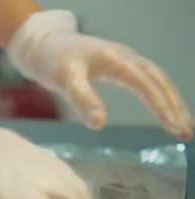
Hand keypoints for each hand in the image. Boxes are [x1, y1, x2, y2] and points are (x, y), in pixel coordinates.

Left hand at [7, 10, 191, 140]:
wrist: (41, 44)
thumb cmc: (51, 60)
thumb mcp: (64, 81)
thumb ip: (83, 100)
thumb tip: (100, 125)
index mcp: (115, 60)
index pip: (146, 85)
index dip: (161, 107)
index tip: (173, 128)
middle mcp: (125, 57)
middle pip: (159, 81)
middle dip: (174, 106)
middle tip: (186, 132)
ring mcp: (123, 59)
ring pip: (156, 78)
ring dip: (171, 100)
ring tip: (181, 124)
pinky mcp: (118, 65)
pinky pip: (147, 78)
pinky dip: (159, 93)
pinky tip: (163, 108)